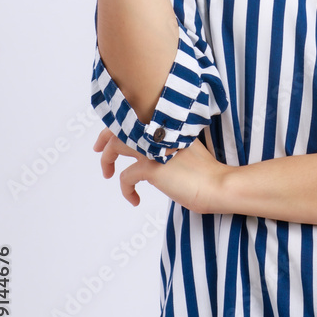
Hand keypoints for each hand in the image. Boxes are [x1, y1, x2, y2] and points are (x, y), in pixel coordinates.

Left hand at [93, 127, 226, 211]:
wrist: (218, 185)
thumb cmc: (207, 172)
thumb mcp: (187, 149)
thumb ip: (170, 143)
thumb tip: (154, 150)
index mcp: (168, 126)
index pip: (135, 117)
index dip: (120, 124)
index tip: (111, 133)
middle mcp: (159, 132)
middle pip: (121, 126)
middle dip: (105, 137)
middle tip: (98, 149)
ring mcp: (154, 148)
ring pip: (116, 146)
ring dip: (107, 160)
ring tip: (107, 173)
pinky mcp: (152, 168)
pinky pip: (125, 177)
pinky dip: (126, 190)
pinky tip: (134, 199)